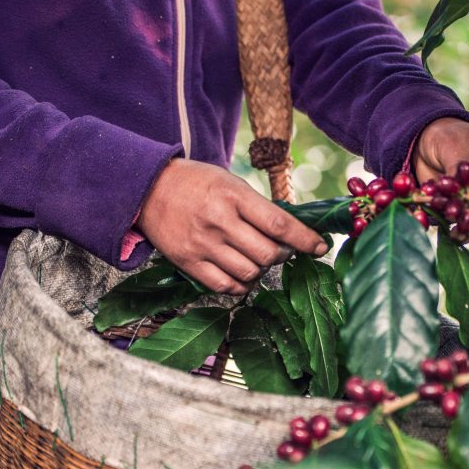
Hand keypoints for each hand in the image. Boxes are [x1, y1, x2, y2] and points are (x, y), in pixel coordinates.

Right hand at [139, 159, 327, 293]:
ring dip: (263, 270)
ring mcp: (202, 245)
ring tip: (259, 259)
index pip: (279, 224)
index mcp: (233, 196)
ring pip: (250, 274)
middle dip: (283, 255)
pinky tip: (244, 276)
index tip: (321, 247)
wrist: (148, 189)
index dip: (305, 239)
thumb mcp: (230, 182)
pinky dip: (242, 286)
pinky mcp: (188, 263)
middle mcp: (219, 221)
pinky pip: (226, 287)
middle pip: (268, 254)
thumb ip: (259, 207)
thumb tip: (292, 232)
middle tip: (282, 249)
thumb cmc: (197, 183)